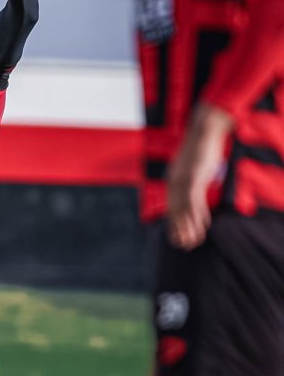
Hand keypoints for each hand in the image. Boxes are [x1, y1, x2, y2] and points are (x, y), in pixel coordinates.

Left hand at [166, 103, 232, 249]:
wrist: (204, 129)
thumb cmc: (200, 148)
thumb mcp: (193, 167)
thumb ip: (191, 180)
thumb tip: (194, 191)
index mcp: (172, 179)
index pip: (171, 206)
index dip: (173, 224)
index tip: (175, 239)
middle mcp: (174, 181)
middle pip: (175, 210)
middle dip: (178, 230)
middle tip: (182, 246)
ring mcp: (183, 178)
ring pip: (184, 208)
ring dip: (188, 226)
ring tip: (192, 242)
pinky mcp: (194, 176)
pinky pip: (194, 199)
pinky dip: (197, 213)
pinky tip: (202, 225)